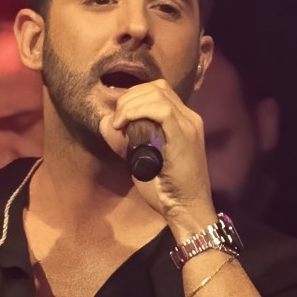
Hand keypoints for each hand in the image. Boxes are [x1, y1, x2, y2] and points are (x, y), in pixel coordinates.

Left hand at [101, 79, 214, 234]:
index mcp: (183, 121)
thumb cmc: (165, 189)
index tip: (118, 118)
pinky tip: (124, 124)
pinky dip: (138, 111)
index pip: (158, 91)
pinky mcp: (185, 136)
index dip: (133, 97)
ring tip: (119, 124)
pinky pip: (162, 110)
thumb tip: (106, 123)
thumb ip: (127, 142)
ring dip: (131, 104)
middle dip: (129, 98)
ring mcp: (189, 125)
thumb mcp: (141, 159)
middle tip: (116, 121)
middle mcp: (190, 118)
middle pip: (157, 87)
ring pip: (158, 93)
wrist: (187, 209)